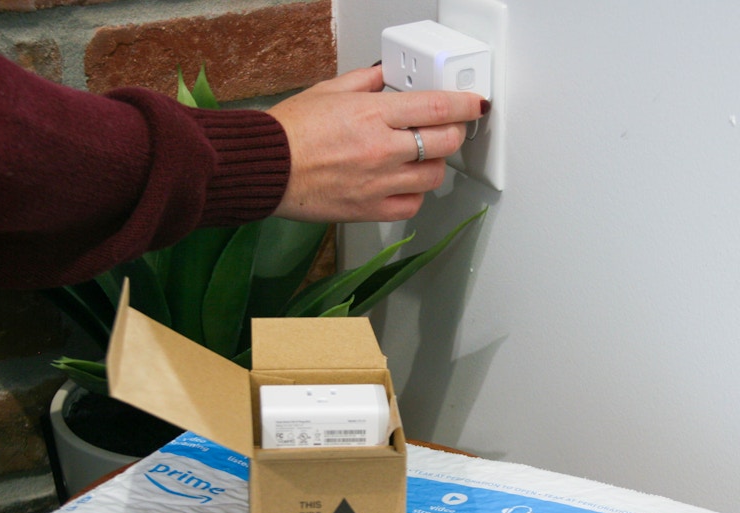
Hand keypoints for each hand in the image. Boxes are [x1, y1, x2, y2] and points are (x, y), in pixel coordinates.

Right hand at [267, 65, 487, 222]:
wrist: (265, 169)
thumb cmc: (289, 132)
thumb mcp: (327, 91)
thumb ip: (365, 82)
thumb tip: (387, 76)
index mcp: (372, 114)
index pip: (437, 108)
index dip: (464, 105)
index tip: (475, 104)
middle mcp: (381, 149)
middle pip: (445, 142)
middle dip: (454, 133)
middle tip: (448, 129)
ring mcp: (378, 183)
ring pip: (433, 176)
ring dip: (435, 164)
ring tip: (421, 157)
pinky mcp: (369, 210)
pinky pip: (412, 205)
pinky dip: (414, 194)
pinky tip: (403, 183)